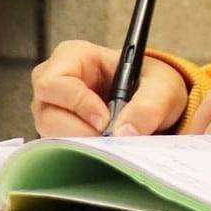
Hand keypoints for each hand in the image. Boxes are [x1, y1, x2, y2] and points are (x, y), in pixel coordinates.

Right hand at [30, 39, 188, 137]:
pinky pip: (61, 150)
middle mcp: (56, 84)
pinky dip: (84, 154)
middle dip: (80, 131)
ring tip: (113, 142)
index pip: (55, 82)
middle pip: (47, 115)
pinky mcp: (59, 134)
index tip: (105, 120)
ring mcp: (53, 111)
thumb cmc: (151, 83)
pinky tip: (107, 149)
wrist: (157, 104)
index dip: (77, 103)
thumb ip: (149, 104)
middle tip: (111, 138)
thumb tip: (125, 131)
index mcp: (73, 57)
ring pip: (52, 137)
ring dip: (84, 144)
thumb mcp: (162, 85)